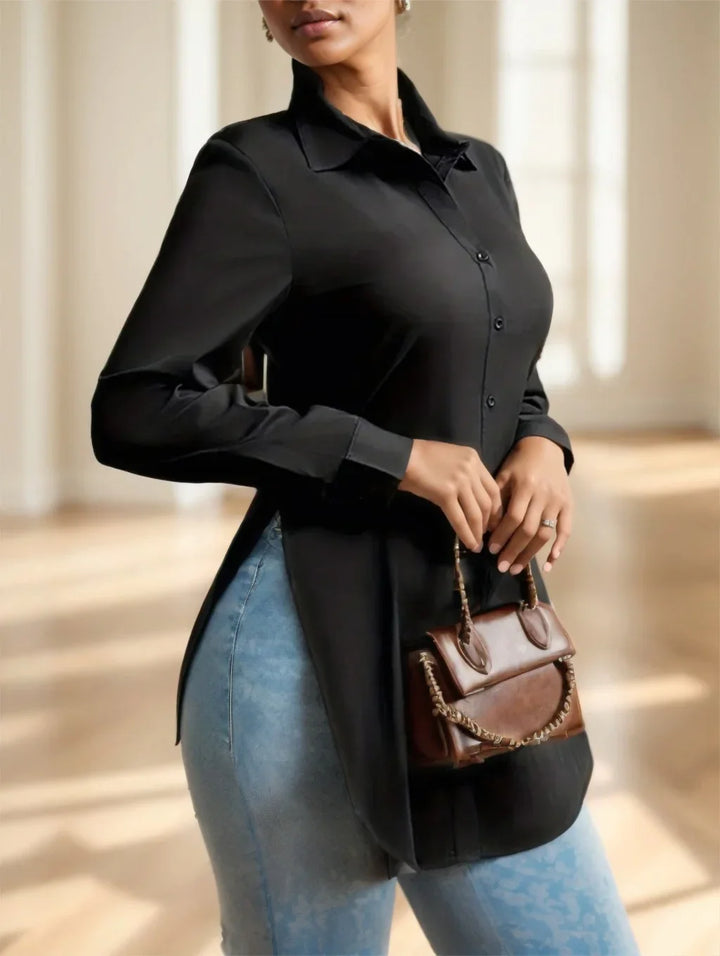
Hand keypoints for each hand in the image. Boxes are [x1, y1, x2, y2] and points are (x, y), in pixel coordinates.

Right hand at [397, 439, 502, 551]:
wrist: (402, 457)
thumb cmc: (422, 457)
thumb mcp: (452, 458)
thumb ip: (466, 473)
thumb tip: (473, 497)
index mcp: (474, 459)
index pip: (493, 488)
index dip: (496, 508)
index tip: (494, 521)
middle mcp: (471, 469)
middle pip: (487, 502)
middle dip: (489, 522)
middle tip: (486, 534)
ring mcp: (459, 481)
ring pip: (476, 513)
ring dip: (478, 531)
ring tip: (477, 543)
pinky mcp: (446, 493)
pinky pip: (459, 519)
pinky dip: (466, 534)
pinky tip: (469, 544)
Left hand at [487, 436, 572, 573]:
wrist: (545, 447)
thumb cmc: (519, 463)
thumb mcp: (503, 475)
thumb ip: (496, 499)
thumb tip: (486, 528)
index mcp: (526, 486)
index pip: (513, 517)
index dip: (502, 535)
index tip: (490, 549)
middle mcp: (544, 495)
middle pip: (528, 529)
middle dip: (513, 550)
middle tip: (501, 566)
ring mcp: (558, 502)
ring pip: (545, 534)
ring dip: (530, 554)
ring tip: (516, 568)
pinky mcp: (569, 506)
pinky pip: (565, 531)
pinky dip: (559, 548)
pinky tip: (549, 564)